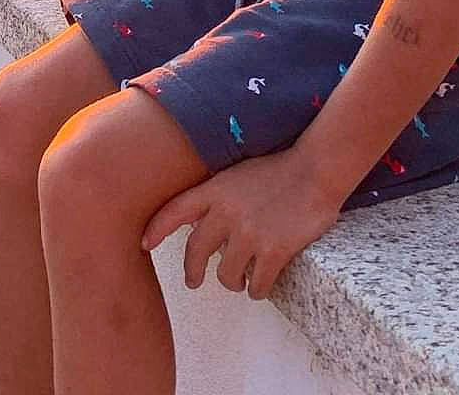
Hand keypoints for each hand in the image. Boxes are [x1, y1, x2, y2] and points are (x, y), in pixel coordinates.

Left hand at [141, 152, 344, 300]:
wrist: (315, 169)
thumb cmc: (278, 169)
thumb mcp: (237, 173)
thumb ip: (217, 195)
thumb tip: (201, 223)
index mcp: (215, 190)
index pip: (174, 211)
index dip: (155, 230)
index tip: (143, 245)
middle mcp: (226, 213)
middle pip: (195, 253)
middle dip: (192, 273)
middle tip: (194, 282)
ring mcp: (249, 234)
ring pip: (225, 276)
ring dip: (232, 282)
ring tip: (241, 280)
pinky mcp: (272, 252)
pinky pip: (255, 286)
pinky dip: (256, 290)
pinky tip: (260, 284)